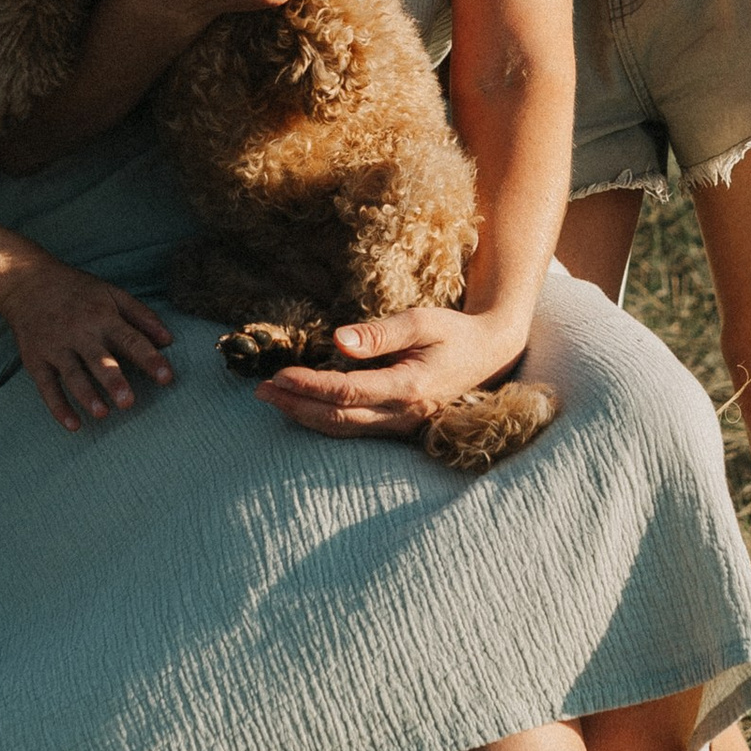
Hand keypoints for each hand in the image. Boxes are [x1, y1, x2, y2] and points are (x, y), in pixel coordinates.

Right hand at [0, 251, 175, 432]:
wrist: (26, 282)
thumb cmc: (77, 291)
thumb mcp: (111, 293)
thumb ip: (141, 316)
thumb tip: (169, 340)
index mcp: (102, 317)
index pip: (130, 339)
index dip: (149, 358)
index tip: (167, 377)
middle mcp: (79, 333)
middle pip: (98, 359)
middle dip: (113, 380)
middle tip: (128, 402)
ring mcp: (55, 347)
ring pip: (72, 375)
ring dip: (86, 395)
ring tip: (102, 414)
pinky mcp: (35, 360)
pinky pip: (46, 387)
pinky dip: (58, 407)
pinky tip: (73, 426)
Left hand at [257, 305, 536, 438]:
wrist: (490, 355)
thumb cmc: (454, 332)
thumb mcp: (421, 321)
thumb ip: (380, 334)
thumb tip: (338, 342)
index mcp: (409, 388)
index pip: (347, 391)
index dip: (310, 385)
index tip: (280, 373)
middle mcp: (403, 415)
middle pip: (339, 417)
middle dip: (297, 405)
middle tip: (260, 391)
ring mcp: (402, 425)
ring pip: (344, 429)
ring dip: (305, 416)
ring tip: (272, 400)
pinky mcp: (400, 426)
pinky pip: (355, 429)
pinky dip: (324, 421)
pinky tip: (303, 408)